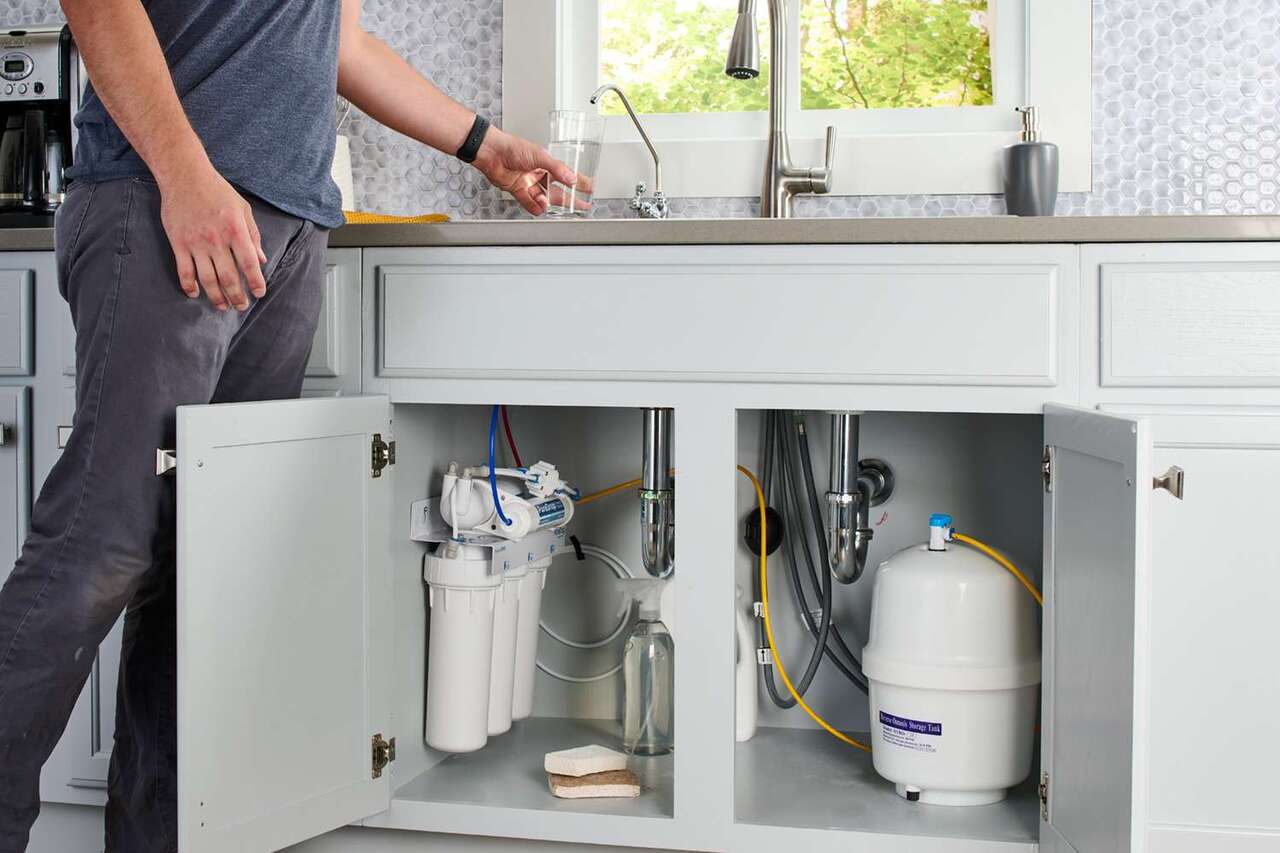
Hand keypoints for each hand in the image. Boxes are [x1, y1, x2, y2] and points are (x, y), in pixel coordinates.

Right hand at [159, 163, 267, 310]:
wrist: (184, 176)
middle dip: (237, 296)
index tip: (258, 293)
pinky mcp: (178, 243)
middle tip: (241, 307)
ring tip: (223, 306)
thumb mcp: (243, 209)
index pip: (249, 264)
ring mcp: (196, 243)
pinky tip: (195, 294)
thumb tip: (262, 260)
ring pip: (207, 279)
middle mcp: (217, 240)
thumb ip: (253, 235)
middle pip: (229, 277)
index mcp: (236, 231)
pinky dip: (189, 286)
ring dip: (216, 297)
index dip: (256, 282)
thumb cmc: (217, 191)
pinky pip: (184, 271)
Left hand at [473, 127, 581, 215]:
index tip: (591, 187)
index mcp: (547, 163)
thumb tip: (571, 178)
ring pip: (545, 198)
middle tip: (583, 205)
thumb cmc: (512, 147)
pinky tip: (539, 207)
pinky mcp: (518, 190)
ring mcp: (529, 183)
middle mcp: (539, 174)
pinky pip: (529, 202)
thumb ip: (556, 168)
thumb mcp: (539, 155)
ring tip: (548, 203)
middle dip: (571, 199)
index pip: (567, 174)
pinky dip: (534, 206)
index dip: (579, 181)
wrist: (492, 152)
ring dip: (548, 202)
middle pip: (559, 190)